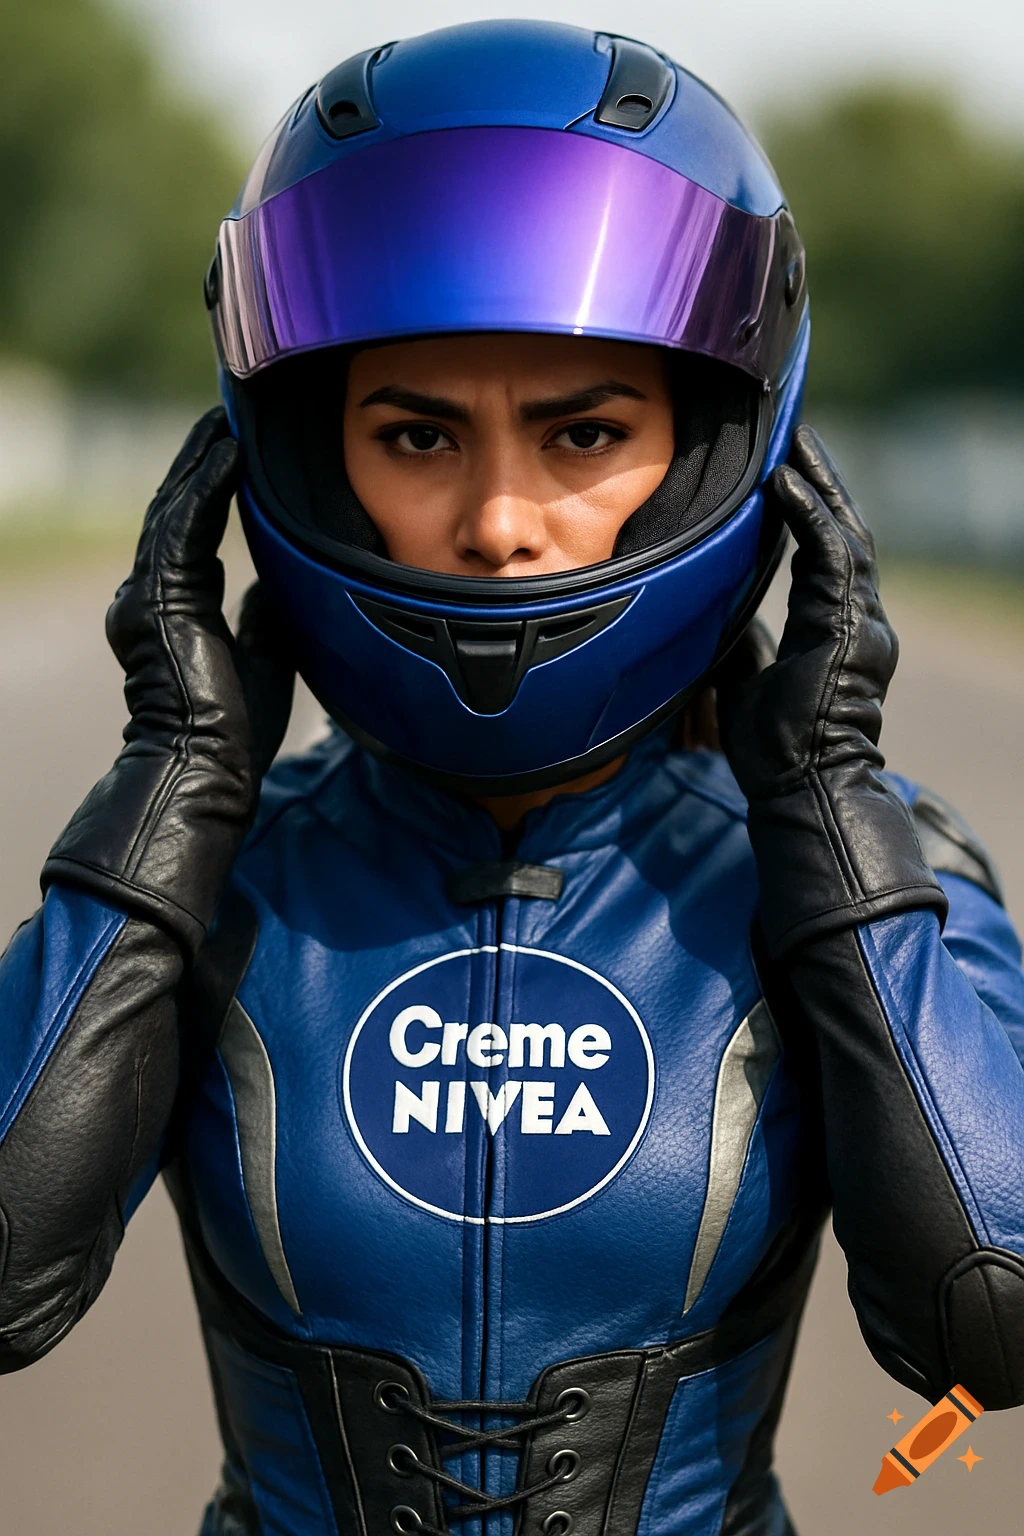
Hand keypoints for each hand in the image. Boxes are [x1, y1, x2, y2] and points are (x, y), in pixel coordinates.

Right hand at [42, 409, 294, 954]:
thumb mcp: (264, 659)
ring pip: (175, 510)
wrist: (209, 773)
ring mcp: (150, 597)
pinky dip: (205, 489)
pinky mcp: (162, 603)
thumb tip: (275, 589)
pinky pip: (184, 531)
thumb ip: (263, 618)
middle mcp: (151, 595)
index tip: (237, 446)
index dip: (213, 486)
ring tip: (228, 418)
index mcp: (176, 608)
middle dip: (203, 460)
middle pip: (178, 509)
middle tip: (231, 412)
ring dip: (203, 461)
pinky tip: (226, 453)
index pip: (194, 529)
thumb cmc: (237, 732)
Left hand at [716, 425, 945, 956]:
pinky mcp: (849, 628)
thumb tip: (708, 607)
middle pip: (842, 528)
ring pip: (845, 533)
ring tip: (794, 441)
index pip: (825, 549)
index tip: (783, 467)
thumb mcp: (745, 679)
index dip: (808, 507)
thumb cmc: (775, 749)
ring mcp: (859, 621)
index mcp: (833, 626)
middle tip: (794, 433)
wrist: (802, 788)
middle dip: (820, 479)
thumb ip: (738, 637)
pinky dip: (810, 518)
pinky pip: (833, 557)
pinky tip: (786, 485)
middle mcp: (855, 617)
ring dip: (818, 484)